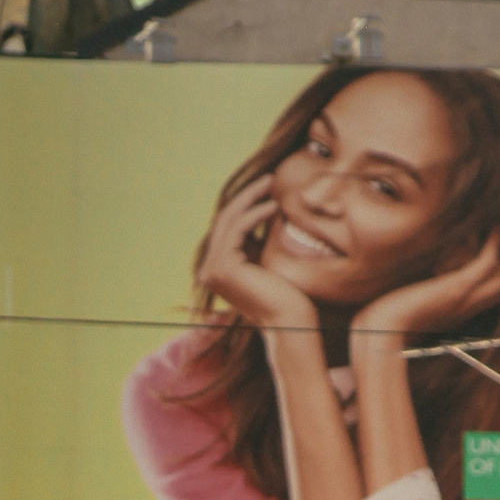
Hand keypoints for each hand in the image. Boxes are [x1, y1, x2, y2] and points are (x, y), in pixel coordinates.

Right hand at [195, 182, 319, 337]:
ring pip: (229, 220)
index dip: (246, 203)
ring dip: (252, 198)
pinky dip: (256, 213)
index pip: (227, 227)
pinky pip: (238, 229)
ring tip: (272, 185)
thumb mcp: (267, 258)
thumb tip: (264, 207)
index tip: (268, 187)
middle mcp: (208, 271)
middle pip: (225, 220)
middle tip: (270, 178)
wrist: (290, 321)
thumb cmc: (287, 294)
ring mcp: (212, 271)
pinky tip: (275, 206)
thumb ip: (257, 239)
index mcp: (216, 270)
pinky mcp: (223, 268)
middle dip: (247, 196)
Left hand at [350, 234, 499, 350]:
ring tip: (463, 247)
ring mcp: (465, 297)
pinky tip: (492, 230)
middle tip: (471, 250)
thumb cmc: (391, 318)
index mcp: (456, 315)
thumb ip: (425, 299)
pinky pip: (488, 261)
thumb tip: (424, 286)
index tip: (474, 259)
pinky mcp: (458, 285)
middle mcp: (466, 308)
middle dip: (496, 264)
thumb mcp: (413, 309)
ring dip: (488, 255)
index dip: (492, 277)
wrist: (384, 327)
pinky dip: (493, 244)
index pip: (491, 297)